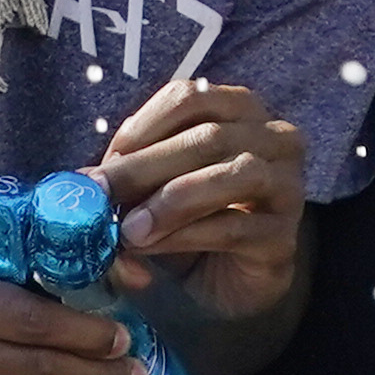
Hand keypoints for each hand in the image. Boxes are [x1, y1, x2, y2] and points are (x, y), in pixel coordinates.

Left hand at [89, 74, 302, 326]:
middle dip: (145, 167)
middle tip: (100, 194)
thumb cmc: (190, 216)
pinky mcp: (284, 236)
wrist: (228, 278)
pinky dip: (186, 235)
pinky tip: (153, 246)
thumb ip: (131, 175)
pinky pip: (235, 227)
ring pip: (232, 175)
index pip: (191, 97)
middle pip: (208, 137)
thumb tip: (86, 177)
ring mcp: (288, 186)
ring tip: (128, 229)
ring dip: (170, 201)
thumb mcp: (155, 186)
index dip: (143, 124)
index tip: (105, 157)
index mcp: (240, 108)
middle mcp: (275, 137)